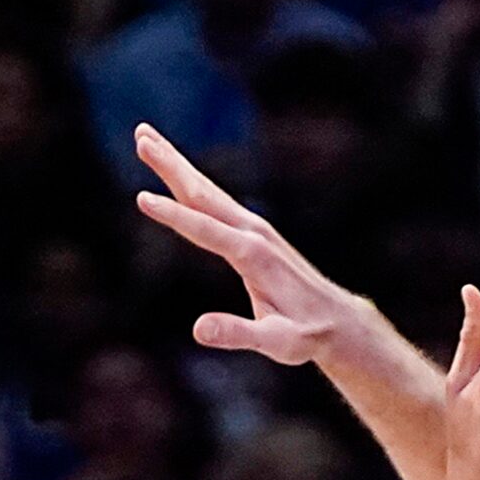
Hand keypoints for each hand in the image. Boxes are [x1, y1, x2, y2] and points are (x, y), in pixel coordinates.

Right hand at [132, 124, 378, 369]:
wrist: (338, 321)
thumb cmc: (308, 335)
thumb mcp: (277, 343)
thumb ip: (239, 334)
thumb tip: (199, 330)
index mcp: (253, 256)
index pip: (207, 230)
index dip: (174, 216)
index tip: (142, 198)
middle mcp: (254, 233)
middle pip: (203, 194)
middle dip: (171, 166)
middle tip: (140, 137)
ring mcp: (255, 228)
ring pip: (207, 190)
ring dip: (175, 163)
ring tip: (146, 137)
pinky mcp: (254, 231)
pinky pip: (215, 200)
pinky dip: (191, 181)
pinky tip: (175, 171)